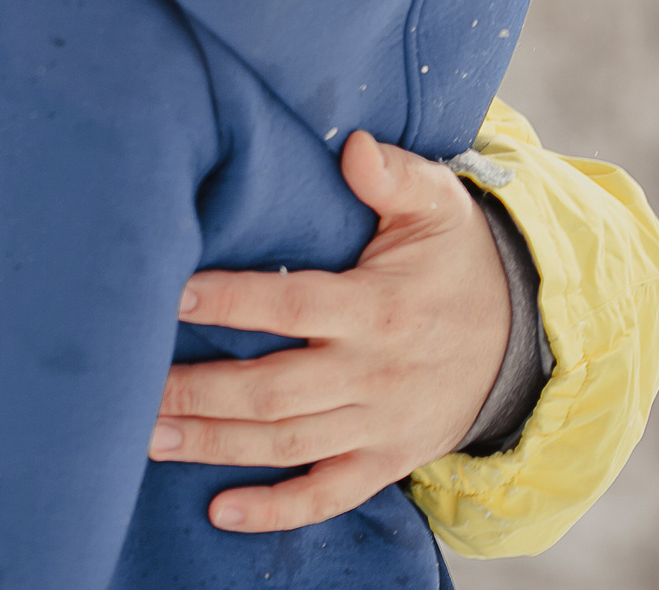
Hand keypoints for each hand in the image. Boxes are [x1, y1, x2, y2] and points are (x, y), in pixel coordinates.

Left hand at [150, 130, 509, 531]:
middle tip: (133, 388)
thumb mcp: (440, 206)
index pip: (293, 308)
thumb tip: (355, 147)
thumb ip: (395, 176)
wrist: (525, 336)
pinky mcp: (385, 460)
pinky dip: (278, 511)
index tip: (170, 294)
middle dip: (201, 391)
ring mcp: (380, 425)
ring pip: (288, 446)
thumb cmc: (455, 259)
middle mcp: (375, 375)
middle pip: (276, 392)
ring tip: (149, 439)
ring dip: (216, 446)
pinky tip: (220, 512)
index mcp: (378, 309)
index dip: (231, 303)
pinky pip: (330, 495)